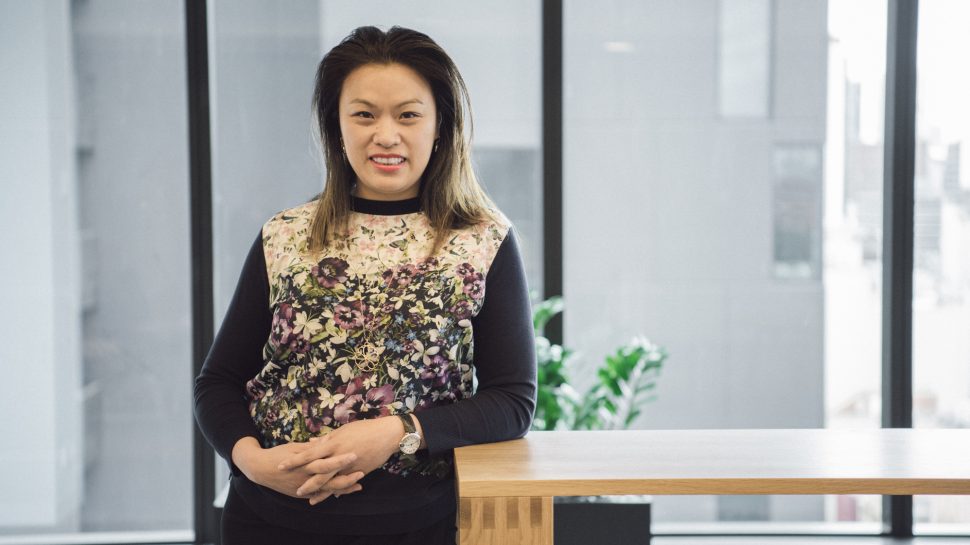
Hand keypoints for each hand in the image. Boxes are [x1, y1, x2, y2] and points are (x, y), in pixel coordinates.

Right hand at [231, 437, 363, 501]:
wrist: (260, 469)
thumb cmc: (279, 454)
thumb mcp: (295, 447)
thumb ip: (314, 446)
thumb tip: (329, 438)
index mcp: (304, 462)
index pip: (325, 461)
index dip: (340, 459)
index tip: (355, 454)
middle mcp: (305, 476)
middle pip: (329, 478)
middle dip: (346, 476)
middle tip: (362, 472)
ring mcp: (303, 487)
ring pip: (327, 489)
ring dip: (344, 488)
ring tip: (359, 485)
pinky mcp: (301, 494)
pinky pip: (320, 495)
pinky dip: (333, 494)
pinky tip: (345, 492)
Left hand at [277, 417, 402, 499]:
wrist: (386, 435)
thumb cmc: (365, 428)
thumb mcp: (343, 431)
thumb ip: (327, 439)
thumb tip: (312, 443)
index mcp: (333, 443)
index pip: (309, 454)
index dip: (294, 461)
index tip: (281, 465)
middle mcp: (338, 456)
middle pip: (316, 471)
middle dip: (304, 480)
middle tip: (293, 487)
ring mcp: (348, 466)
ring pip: (329, 481)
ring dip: (318, 490)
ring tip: (307, 498)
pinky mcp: (358, 472)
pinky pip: (343, 484)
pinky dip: (335, 491)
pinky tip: (329, 496)